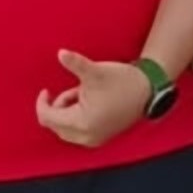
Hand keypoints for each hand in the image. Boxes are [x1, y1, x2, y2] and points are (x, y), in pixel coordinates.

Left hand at [35, 49, 153, 150]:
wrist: (149, 90)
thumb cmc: (122, 81)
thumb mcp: (96, 71)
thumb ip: (75, 63)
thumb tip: (60, 53)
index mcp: (82, 122)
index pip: (47, 118)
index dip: (42, 103)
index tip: (46, 90)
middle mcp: (87, 136)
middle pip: (55, 125)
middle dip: (57, 107)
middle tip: (71, 91)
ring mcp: (95, 139)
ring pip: (65, 130)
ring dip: (66, 113)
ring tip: (81, 96)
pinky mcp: (102, 137)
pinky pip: (77, 132)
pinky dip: (76, 119)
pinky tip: (89, 104)